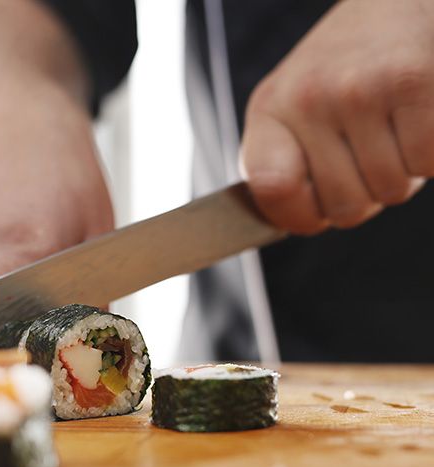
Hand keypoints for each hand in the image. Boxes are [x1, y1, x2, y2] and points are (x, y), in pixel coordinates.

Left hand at [242, 0, 432, 233]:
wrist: (396, 2)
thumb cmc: (345, 68)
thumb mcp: (294, 107)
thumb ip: (287, 164)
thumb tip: (300, 223)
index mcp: (270, 110)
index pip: (272, 191)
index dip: (300, 217)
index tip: (317, 213)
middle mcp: (306, 98)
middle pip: (344, 208)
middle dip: (367, 196)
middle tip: (371, 157)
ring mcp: (356, 89)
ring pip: (391, 190)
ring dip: (404, 174)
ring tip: (395, 130)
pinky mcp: (410, 80)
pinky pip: (429, 163)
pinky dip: (433, 156)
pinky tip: (421, 119)